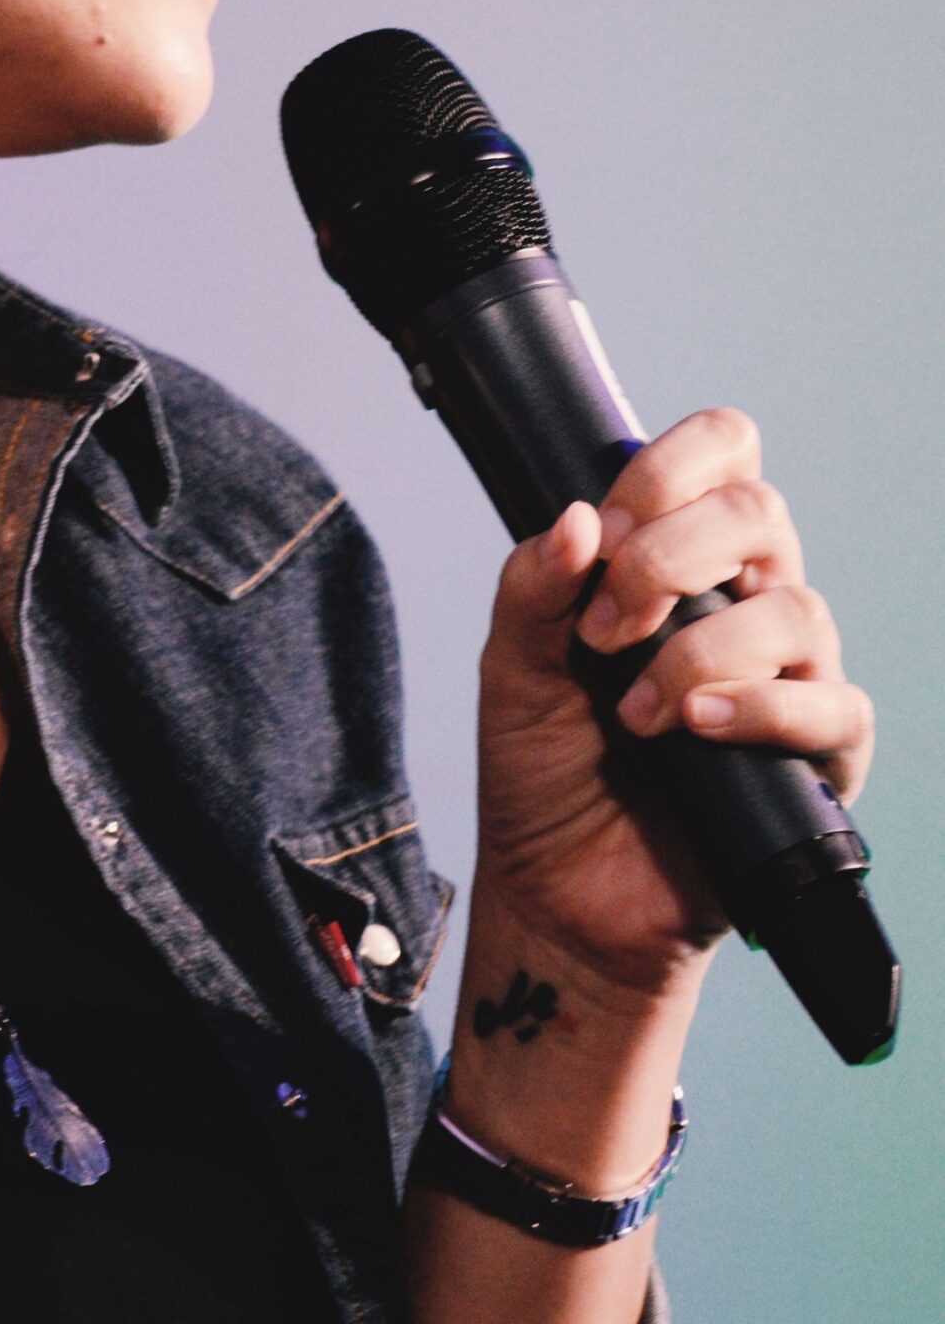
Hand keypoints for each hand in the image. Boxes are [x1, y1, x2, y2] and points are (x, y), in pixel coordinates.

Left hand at [472, 408, 874, 1002]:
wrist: (558, 894)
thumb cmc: (544, 769)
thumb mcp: (513, 663)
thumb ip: (534, 584)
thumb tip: (576, 518)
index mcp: (680, 556)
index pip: (722, 452)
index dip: (669, 467)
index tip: (600, 534)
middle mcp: (745, 601)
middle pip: (761, 513)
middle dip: (670, 556)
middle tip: (603, 629)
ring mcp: (787, 675)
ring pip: (797, 608)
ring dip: (701, 650)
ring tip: (635, 712)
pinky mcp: (817, 759)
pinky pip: (835, 705)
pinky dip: (766, 706)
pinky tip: (702, 724)